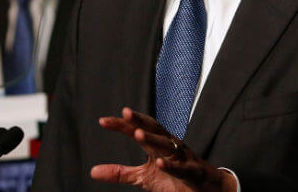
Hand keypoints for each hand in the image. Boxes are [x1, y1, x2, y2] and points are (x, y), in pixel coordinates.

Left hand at [91, 107, 236, 191]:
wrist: (204, 189)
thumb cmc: (173, 179)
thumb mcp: (143, 177)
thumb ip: (120, 173)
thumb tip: (93, 171)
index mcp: (157, 145)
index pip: (138, 129)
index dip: (122, 125)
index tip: (103, 121)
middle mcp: (169, 146)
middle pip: (154, 129)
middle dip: (139, 121)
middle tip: (125, 113)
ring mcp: (182, 157)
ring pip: (167, 145)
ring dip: (153, 139)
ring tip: (138, 134)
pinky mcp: (192, 171)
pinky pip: (181, 167)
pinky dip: (171, 164)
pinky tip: (160, 162)